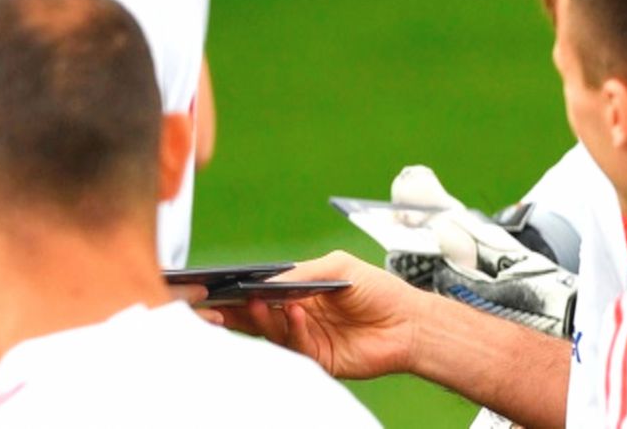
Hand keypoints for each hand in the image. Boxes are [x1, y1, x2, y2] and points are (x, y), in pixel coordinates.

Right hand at [214, 250, 431, 379]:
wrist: (409, 321)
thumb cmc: (377, 289)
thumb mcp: (335, 267)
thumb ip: (299, 273)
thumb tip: (264, 280)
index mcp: (296, 293)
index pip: (259, 292)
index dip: (237, 290)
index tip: (217, 285)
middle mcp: (296, 316)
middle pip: (257, 316)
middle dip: (236, 309)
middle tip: (218, 302)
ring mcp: (306, 338)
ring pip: (272, 332)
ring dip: (262, 317)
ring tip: (257, 301)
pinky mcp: (319, 358)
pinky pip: (298, 345)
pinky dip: (293, 328)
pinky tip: (296, 311)